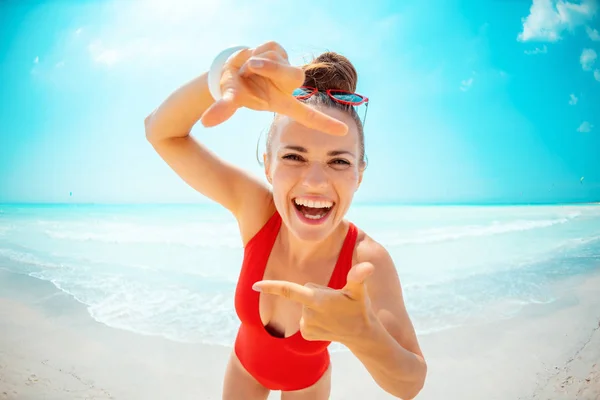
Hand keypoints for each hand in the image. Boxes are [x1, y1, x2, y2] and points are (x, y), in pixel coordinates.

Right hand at [200, 41, 347, 135]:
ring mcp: (285, 67)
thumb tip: (206, 121)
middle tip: (250, 65)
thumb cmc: (235, 90)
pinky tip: (250, 57)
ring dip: (256, 60)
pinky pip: (270, 47)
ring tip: (247, 67)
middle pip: (294, 74)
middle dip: (271, 68)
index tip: (344, 132)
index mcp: (283, 103)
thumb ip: (222, 109)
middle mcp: (288, 86)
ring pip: (276, 58)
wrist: (229, 70)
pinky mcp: (280, 51)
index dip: (326, 124)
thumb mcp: (231, 99)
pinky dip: (256, 50)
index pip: (309, 115)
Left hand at [252, 262, 375, 344]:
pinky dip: (314, 317)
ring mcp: (306, 327)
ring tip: (333, 311)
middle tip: (335, 299)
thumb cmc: (360, 308)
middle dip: (316, 292)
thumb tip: (368, 266)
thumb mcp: (359, 291)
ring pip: (304, 305)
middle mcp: (308, 315)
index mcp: (316, 301)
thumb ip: (358, 277)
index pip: (289, 291)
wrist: (362, 335)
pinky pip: (305, 318)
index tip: (255, 285)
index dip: (272, 287)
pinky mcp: (306, 334)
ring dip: (315, 305)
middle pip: (304, 292)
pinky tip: (328, 321)